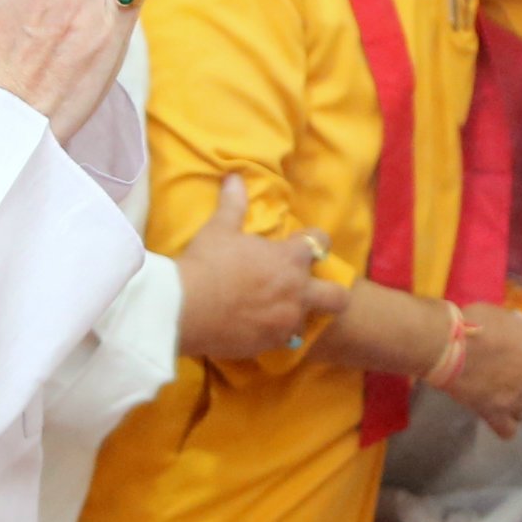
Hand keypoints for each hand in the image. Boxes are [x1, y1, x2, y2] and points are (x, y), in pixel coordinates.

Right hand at [173, 177, 348, 359]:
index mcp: (290, 259)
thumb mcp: (219, 229)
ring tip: (277, 310)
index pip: (321, 242)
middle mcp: (297, 292)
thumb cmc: (206, 263)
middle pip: (338, 296)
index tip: (302, 242)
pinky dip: (274, 333)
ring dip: (297, 314)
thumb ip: (233, 204)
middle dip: (332, 292)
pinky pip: (283, 341)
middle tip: (312, 288)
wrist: (184, 309)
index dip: (315, 240)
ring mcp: (285, 322)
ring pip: (309, 321)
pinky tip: (257, 327)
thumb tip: (235, 177)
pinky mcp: (269, 344)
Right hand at [439, 301, 521, 438]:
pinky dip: (502, 424)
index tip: (520, 353)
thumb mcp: (500, 315)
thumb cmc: (472, 323)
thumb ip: (514, 328)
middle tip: (505, 374)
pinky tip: (492, 416)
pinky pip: (509, 430)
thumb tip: (515, 329)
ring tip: (497, 395)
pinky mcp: (498, 414)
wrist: (448, 345)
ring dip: (516, 402)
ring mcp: (519, 398)